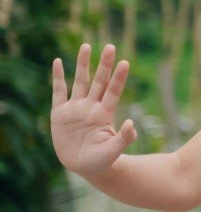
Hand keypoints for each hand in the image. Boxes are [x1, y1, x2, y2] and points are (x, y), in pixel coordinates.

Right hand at [50, 42, 136, 180]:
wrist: (82, 166)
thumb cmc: (102, 160)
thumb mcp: (113, 151)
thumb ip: (124, 138)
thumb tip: (131, 123)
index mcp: (105, 114)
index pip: (113, 91)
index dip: (118, 77)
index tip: (125, 62)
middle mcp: (91, 107)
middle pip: (99, 81)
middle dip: (104, 64)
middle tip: (111, 46)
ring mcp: (76, 108)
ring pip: (80, 81)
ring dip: (82, 64)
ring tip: (87, 46)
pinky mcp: (60, 113)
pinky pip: (58, 92)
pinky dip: (58, 77)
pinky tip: (57, 62)